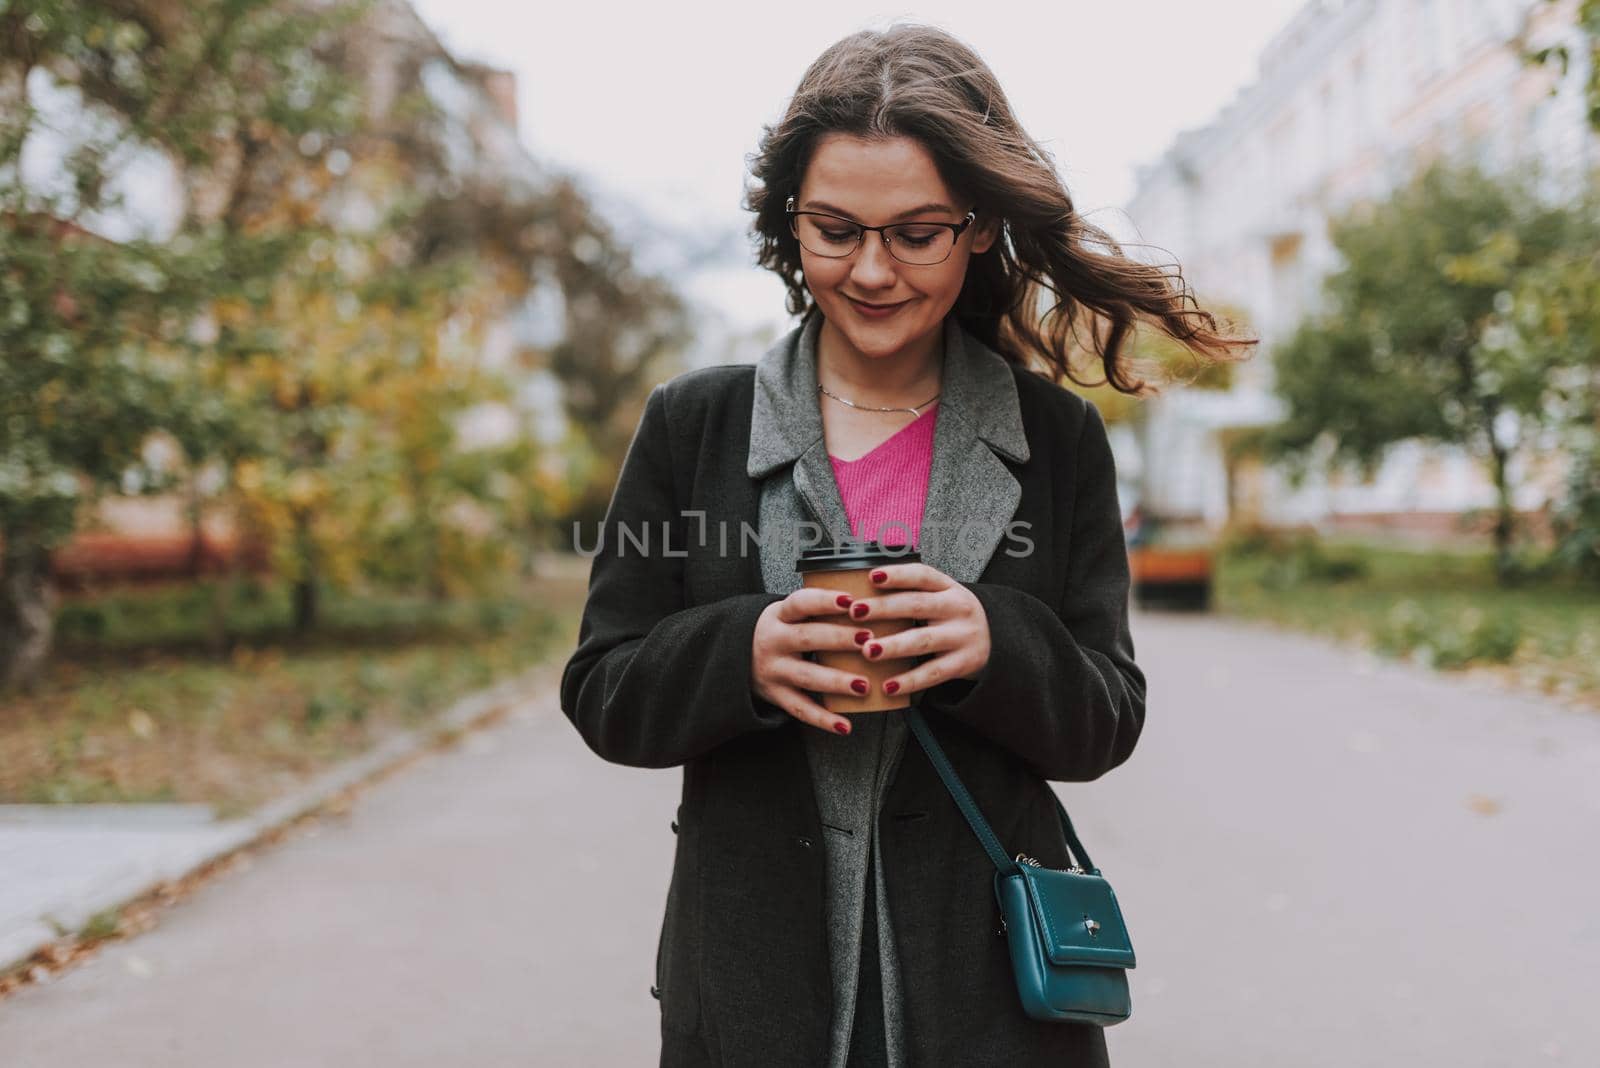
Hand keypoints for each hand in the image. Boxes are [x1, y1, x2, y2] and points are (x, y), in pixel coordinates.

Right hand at [751, 586, 874, 735]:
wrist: (734, 655)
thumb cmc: (778, 630)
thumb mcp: (786, 613)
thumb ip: (816, 609)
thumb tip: (868, 604)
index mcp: (779, 615)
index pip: (801, 603)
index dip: (825, 601)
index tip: (851, 601)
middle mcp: (774, 641)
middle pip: (808, 638)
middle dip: (840, 639)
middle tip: (869, 640)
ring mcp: (774, 671)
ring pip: (807, 677)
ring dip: (837, 681)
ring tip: (864, 685)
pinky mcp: (776, 695)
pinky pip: (801, 710)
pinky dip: (824, 720)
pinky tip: (845, 725)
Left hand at [847, 562, 989, 696]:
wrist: (998, 640)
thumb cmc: (955, 616)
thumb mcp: (943, 596)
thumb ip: (913, 592)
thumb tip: (863, 592)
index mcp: (948, 587)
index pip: (922, 575)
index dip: (897, 575)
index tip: (871, 577)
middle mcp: (957, 608)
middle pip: (916, 605)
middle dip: (883, 608)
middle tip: (855, 612)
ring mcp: (962, 636)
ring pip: (923, 640)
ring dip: (893, 645)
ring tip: (868, 650)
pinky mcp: (963, 663)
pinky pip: (933, 673)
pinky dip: (909, 681)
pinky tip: (888, 685)